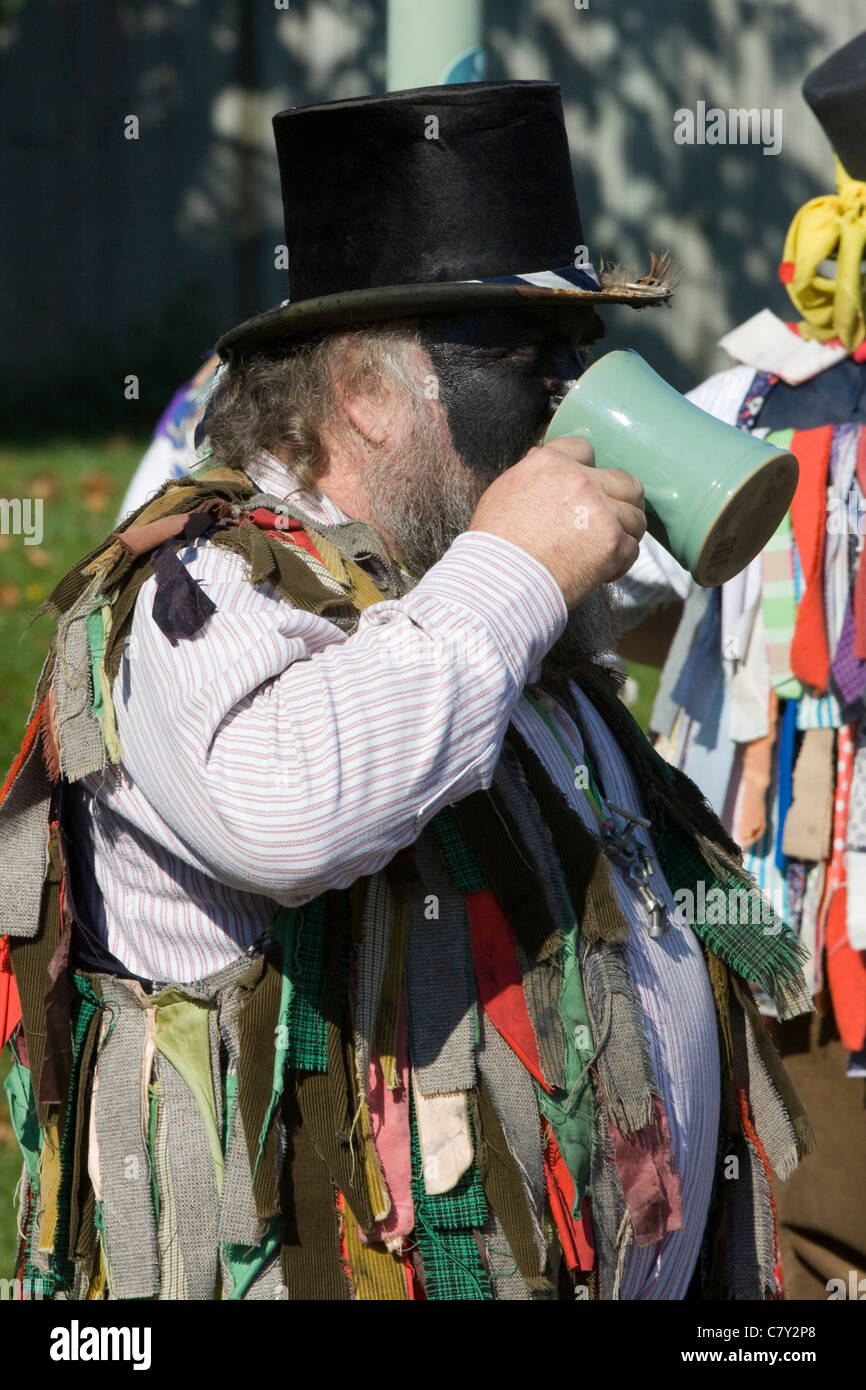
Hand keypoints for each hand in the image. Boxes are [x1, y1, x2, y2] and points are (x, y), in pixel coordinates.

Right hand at [468, 437, 646, 608]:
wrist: (501, 581)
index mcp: (553, 464)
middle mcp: (581, 482)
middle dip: (622, 499)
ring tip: (607, 547)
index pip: (585, 450)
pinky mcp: (612, 545)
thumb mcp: (504, 491)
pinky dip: (621, 561)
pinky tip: (603, 569)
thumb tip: (539, 457)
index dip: (587, 469)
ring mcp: (601, 513)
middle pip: (625, 482)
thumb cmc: (496, 543)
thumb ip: (529, 472)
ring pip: (636, 516)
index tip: (587, 486)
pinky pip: (632, 548)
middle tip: (614, 517)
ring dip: (625, 532)